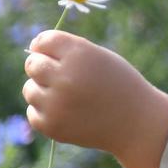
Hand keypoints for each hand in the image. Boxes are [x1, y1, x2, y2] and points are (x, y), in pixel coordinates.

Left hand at [22, 30, 167, 167]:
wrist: (138, 123)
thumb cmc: (119, 85)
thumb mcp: (99, 58)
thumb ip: (68, 52)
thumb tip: (33, 52)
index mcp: (79, 54)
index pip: (43, 41)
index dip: (45, 47)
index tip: (52, 54)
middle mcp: (65, 77)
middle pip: (32, 64)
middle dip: (42, 67)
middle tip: (62, 77)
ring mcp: (56, 104)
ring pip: (29, 89)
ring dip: (44, 91)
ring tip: (69, 98)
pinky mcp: (52, 126)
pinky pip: (34, 112)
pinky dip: (47, 112)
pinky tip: (69, 113)